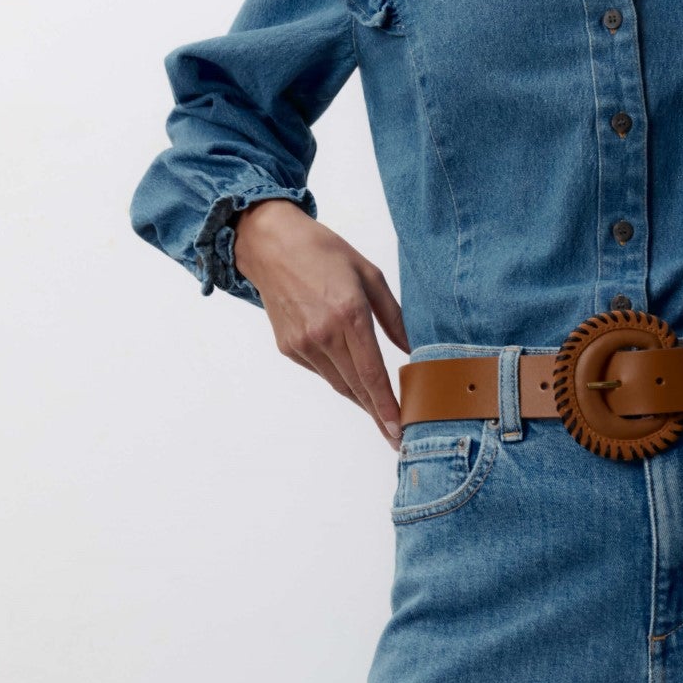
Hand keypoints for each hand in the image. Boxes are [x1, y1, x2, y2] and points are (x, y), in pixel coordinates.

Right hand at [232, 200, 408, 446]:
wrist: (270, 245)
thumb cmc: (323, 251)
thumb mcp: (369, 274)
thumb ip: (393, 315)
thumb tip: (411, 348)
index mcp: (348, 314)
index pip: (371, 372)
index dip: (386, 405)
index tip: (398, 429)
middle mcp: (323, 334)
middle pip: (355, 387)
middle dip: (377, 414)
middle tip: (395, 437)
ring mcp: (302, 344)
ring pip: (338, 383)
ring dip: (360, 401)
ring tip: (380, 415)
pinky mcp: (288, 347)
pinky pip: (321, 371)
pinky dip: (339, 378)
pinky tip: (352, 381)